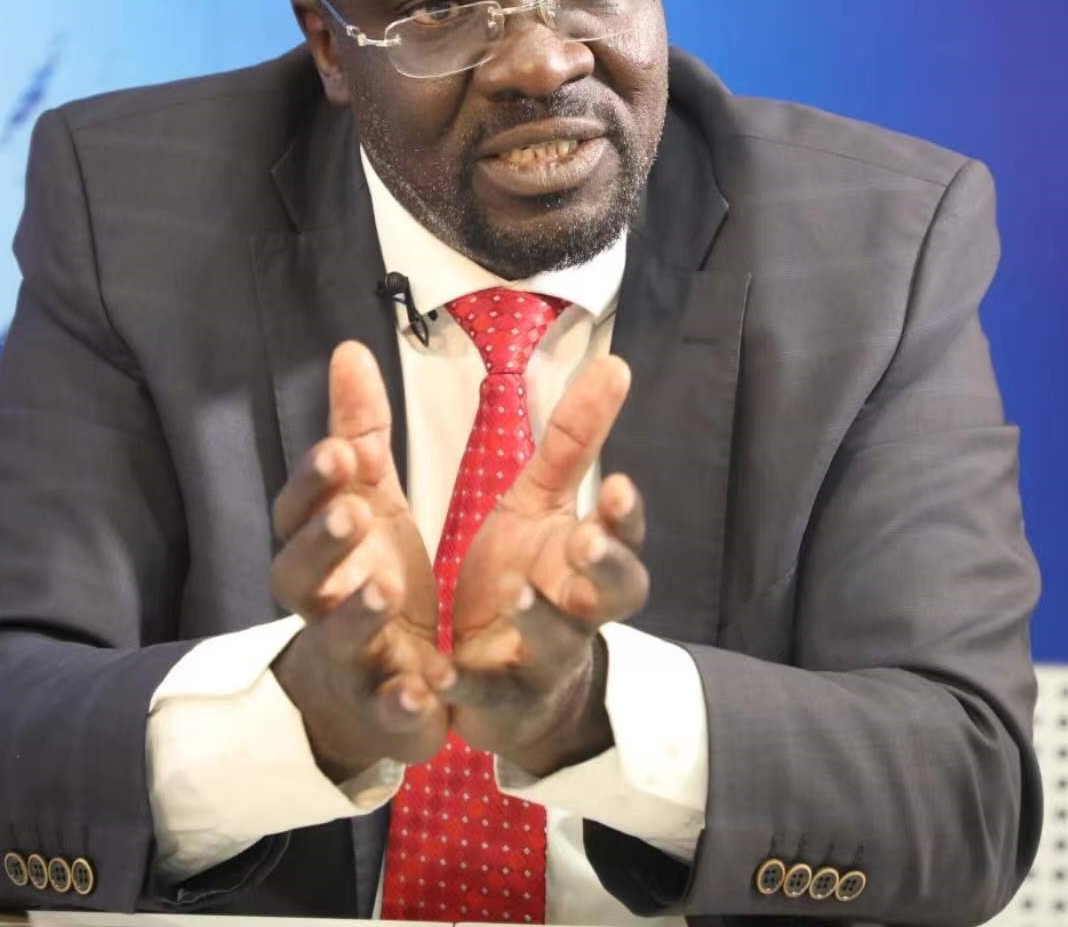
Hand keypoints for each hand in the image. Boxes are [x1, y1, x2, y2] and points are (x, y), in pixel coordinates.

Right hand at [270, 342, 450, 781]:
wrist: (367, 689)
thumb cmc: (366, 576)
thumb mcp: (369, 501)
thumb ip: (361, 433)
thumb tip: (348, 350)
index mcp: (318, 547)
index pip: (300, 510)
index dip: (314, 483)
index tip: (340, 450)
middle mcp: (320, 602)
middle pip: (303, 573)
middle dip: (324, 541)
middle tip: (354, 511)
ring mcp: (349, 660)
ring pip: (340, 637)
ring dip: (356, 614)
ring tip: (384, 588)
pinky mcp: (384, 711)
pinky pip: (387, 710)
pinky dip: (400, 701)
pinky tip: (424, 687)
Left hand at [448, 354, 649, 776]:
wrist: (509, 686)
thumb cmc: (529, 578)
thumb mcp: (541, 504)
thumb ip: (570, 442)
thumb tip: (614, 362)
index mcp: (588, 559)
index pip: (623, 534)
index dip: (624, 516)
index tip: (615, 484)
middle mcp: (580, 611)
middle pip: (613, 594)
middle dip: (603, 566)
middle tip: (582, 540)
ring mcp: (544, 662)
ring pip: (557, 646)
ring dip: (542, 621)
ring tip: (518, 595)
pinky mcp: (500, 705)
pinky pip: (490, 699)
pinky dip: (470, 687)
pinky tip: (443, 672)